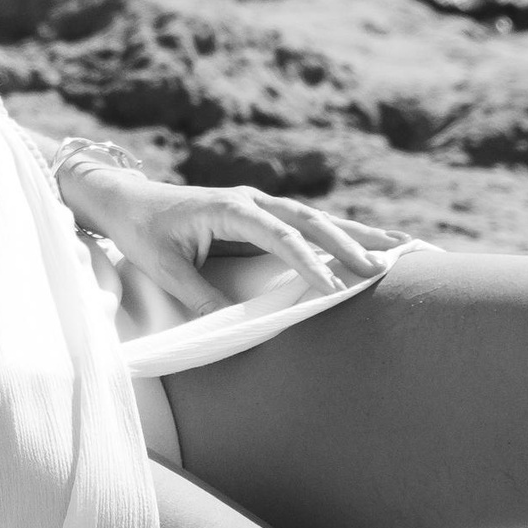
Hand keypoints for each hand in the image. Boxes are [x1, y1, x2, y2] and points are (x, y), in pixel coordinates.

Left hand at [58, 161, 410, 318]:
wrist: (126, 200)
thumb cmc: (143, 231)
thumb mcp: (165, 267)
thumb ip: (200, 295)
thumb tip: (233, 328)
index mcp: (228, 208)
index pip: (279, 235)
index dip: (308, 262)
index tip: (333, 288)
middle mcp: (250, 200)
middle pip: (309, 220)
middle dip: (348, 244)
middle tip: (385, 270)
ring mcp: (258, 203)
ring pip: (315, 218)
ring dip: (356, 233)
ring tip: (401, 248)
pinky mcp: (260, 212)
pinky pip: (305, 223)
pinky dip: (339, 232)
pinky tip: (370, 243)